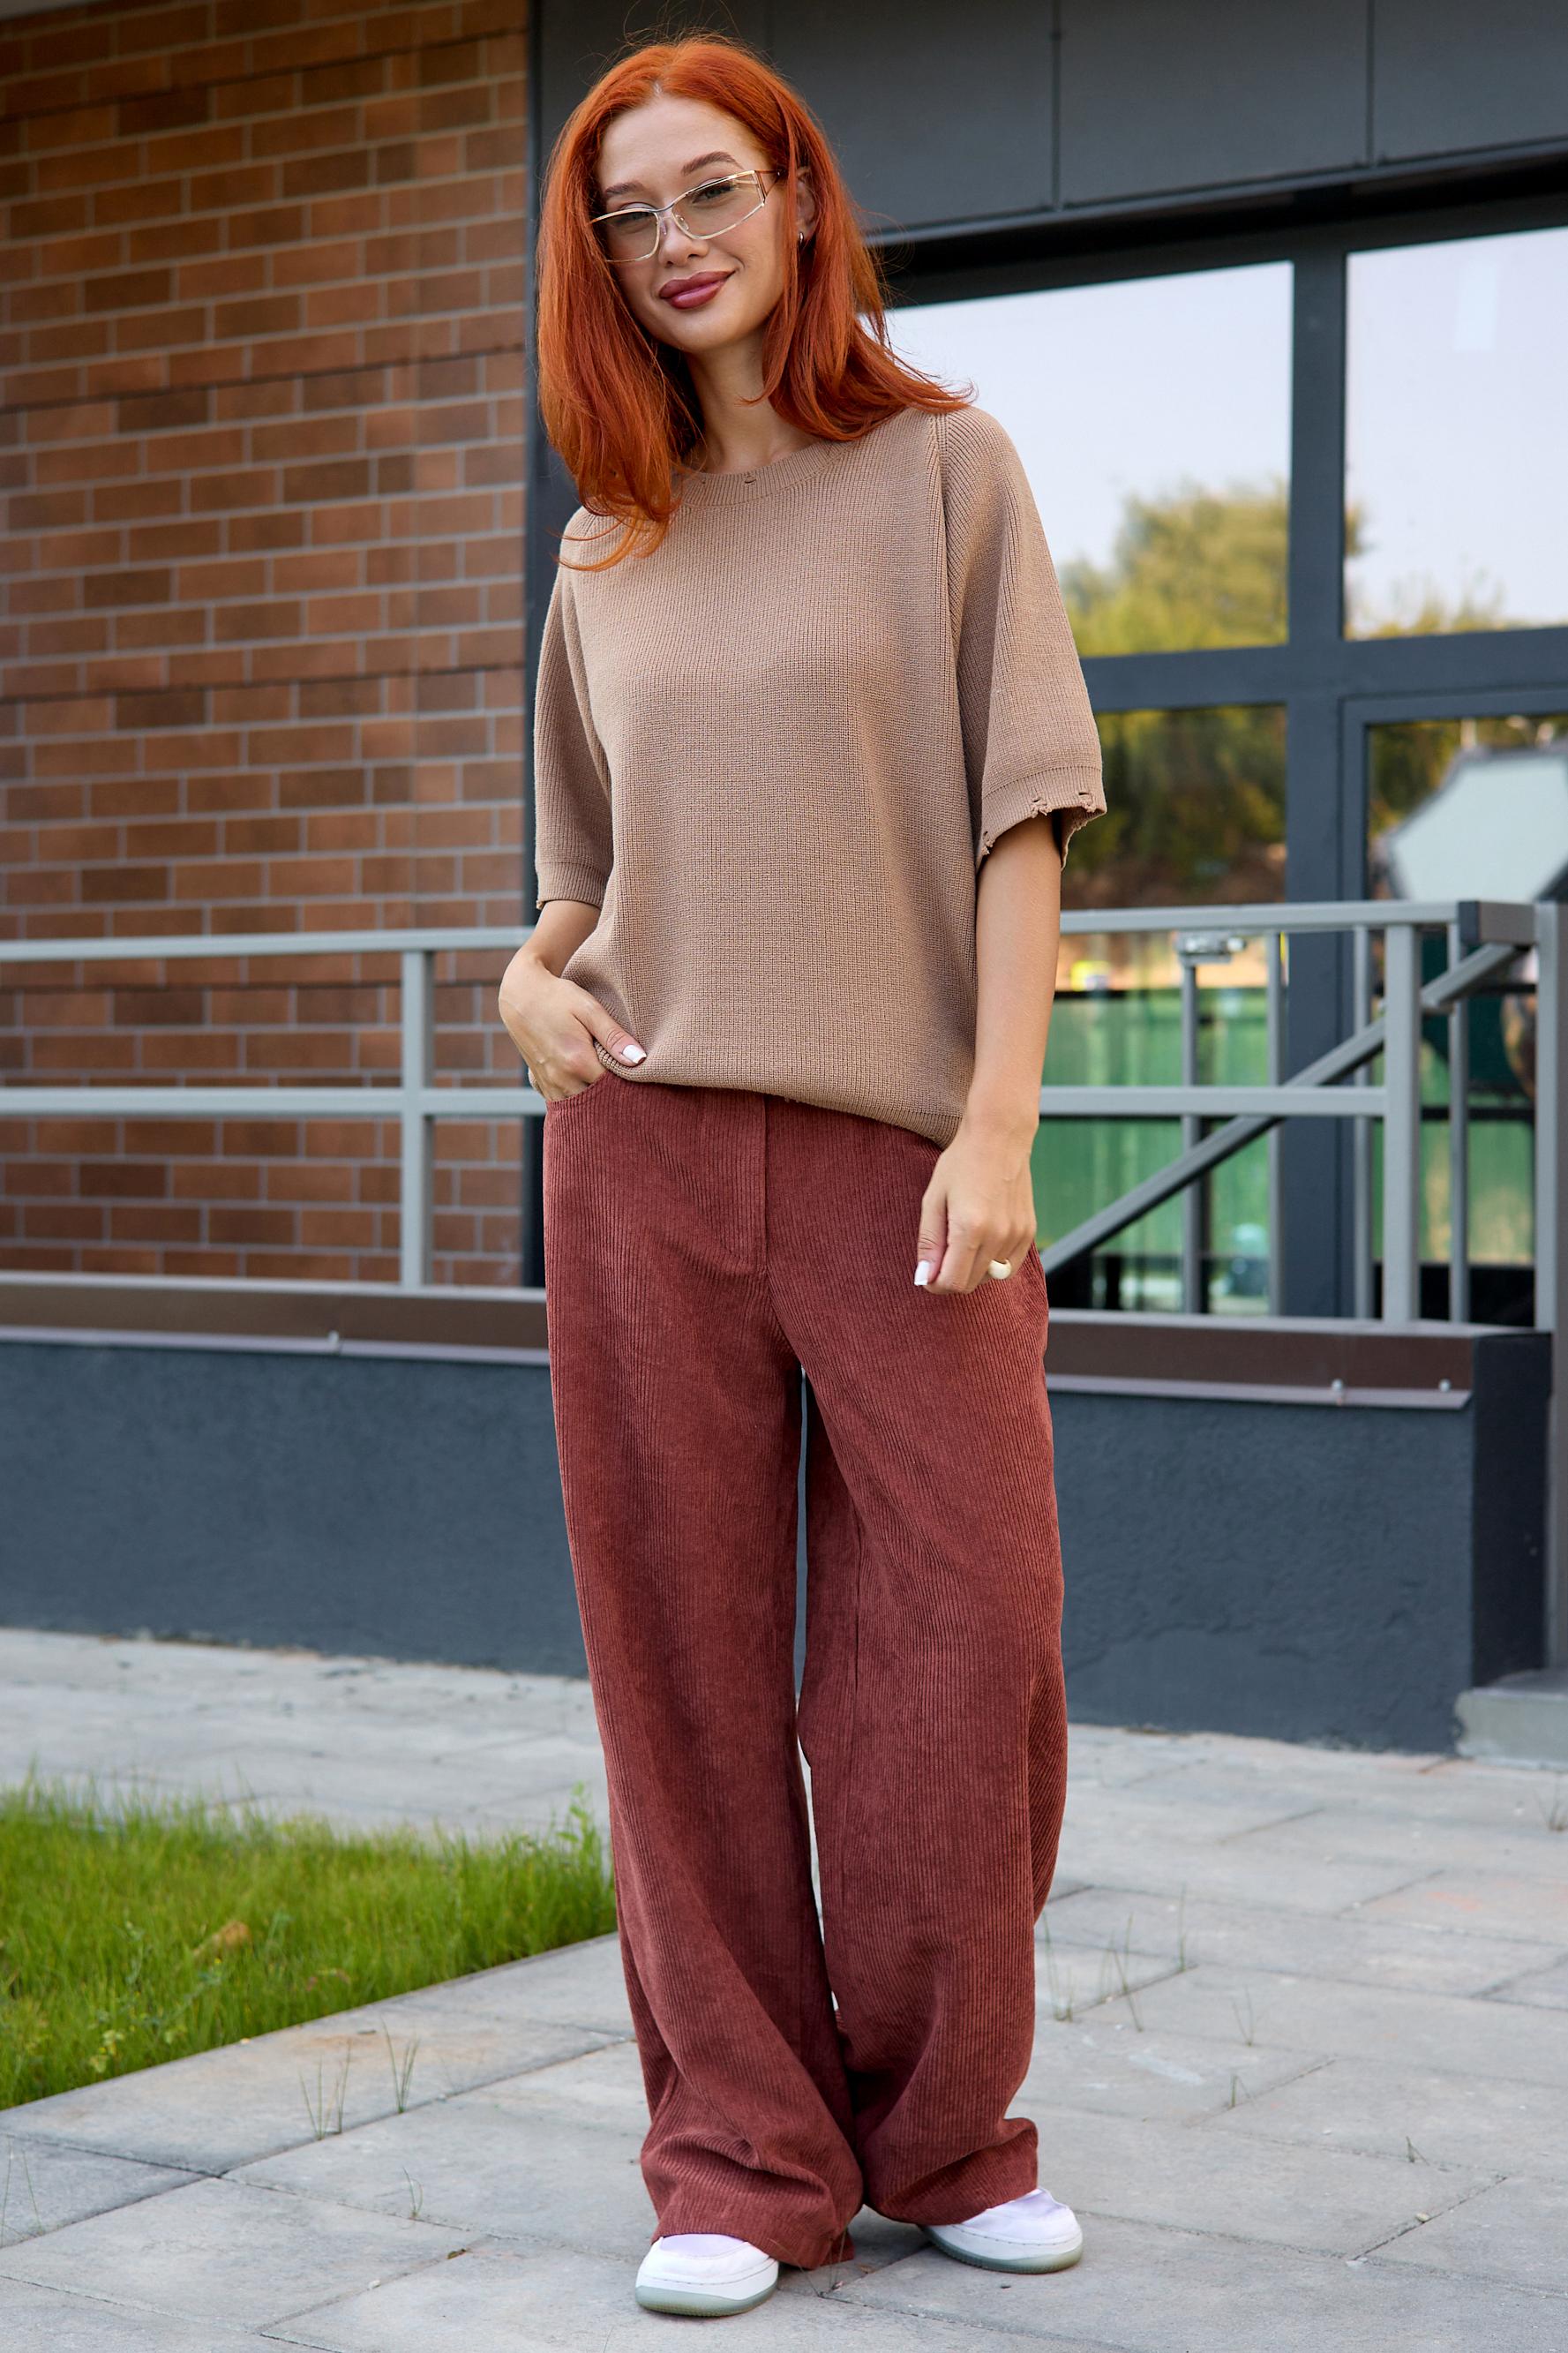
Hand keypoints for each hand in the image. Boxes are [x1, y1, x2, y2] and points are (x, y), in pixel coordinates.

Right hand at [495, 946, 645, 1100]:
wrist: (521, 996)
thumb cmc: (559, 998)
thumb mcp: (590, 1009)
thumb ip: (614, 1036)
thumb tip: (640, 1060)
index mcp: (577, 1062)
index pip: (614, 1091)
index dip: (630, 1087)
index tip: (640, 1080)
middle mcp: (561, 1079)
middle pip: (596, 1105)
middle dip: (613, 1100)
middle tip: (629, 1088)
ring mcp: (548, 1084)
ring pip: (578, 1109)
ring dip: (594, 1103)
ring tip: (610, 1091)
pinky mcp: (540, 1083)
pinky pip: (562, 1104)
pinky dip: (576, 1101)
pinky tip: (587, 1089)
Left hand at [913, 1112, 1038, 1295]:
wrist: (999, 1137)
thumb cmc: (961, 1164)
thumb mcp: (933, 1199)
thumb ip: (929, 1241)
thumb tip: (925, 1276)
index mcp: (970, 1229)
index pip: (952, 1283)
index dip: (935, 1284)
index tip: (927, 1273)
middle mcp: (997, 1236)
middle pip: (970, 1284)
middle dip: (951, 1277)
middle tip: (941, 1255)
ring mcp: (1017, 1235)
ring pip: (991, 1277)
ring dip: (973, 1268)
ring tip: (964, 1238)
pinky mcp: (1028, 1231)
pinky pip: (1010, 1265)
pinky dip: (994, 1261)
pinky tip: (984, 1238)